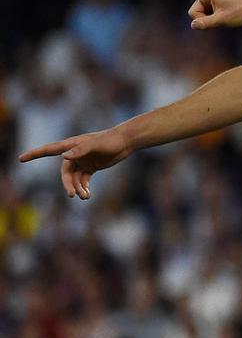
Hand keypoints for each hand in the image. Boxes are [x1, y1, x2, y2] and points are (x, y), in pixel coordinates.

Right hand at [17, 129, 132, 199]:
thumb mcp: (95, 144)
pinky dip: (84, 188)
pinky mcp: (90, 167)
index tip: (21, 158)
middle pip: (65, 172)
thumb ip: (80, 150)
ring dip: (77, 188)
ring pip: (74, 179)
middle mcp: (74, 154)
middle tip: (72, 195)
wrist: (125, 142)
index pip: (49, 150)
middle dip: (67, 184)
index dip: (34, 154)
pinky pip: (83, 180)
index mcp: (71, 145)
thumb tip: (64, 157)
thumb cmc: (109, 140)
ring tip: (85, 196)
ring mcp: (82, 161)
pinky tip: (87, 195)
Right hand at [160, 0, 241, 28]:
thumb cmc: (241, 12)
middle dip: (201, 19)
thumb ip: (207, 23)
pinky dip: (211, 20)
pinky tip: (223, 18)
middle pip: (193, 11)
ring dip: (207, 20)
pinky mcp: (214, 7)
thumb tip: (193, 26)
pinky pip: (205, 16)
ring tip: (224, 18)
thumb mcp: (223, 19)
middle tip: (218, 19)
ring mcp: (211, 1)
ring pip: (199, 16)